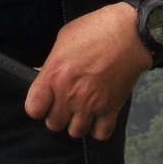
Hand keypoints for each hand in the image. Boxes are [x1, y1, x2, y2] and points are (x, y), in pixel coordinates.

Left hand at [24, 2, 152, 140]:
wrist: (129, 34)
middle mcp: (69, 95)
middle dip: (57, 114)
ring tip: (81, 109)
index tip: (43, 100)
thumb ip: (52, 63)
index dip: (37, 106)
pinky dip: (98, 128)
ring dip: (76, 122)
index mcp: (54, 75)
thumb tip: (44, 76)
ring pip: (75, 132)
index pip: (33, 109)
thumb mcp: (63, 39)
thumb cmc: (93, 30)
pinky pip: (99, 134)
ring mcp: (90, 105)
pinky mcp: (111, 110)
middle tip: (64, 102)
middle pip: (53, 124)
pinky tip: (98, 116)